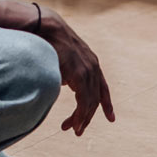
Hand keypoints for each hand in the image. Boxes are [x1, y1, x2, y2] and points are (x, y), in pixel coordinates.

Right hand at [36, 9, 114, 136]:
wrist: (45, 26)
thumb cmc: (48, 39)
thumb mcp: (61, 57)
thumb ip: (65, 70)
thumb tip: (61, 80)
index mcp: (90, 63)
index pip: (102, 87)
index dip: (106, 103)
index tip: (110, 117)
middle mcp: (93, 67)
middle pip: (96, 99)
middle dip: (87, 116)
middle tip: (78, 130)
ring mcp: (88, 71)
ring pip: (90, 103)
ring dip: (82, 119)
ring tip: (74, 130)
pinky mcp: (80, 75)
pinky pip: (84, 101)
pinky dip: (80, 115)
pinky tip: (75, 124)